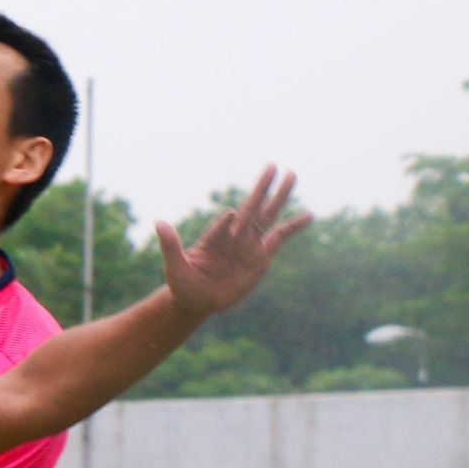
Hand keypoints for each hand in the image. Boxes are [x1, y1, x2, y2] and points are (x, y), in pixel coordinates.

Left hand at [154, 166, 310, 320]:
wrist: (198, 301)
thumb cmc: (183, 284)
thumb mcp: (175, 267)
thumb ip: (171, 246)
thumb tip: (159, 222)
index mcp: (214, 236)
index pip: (224, 225)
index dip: (227, 223)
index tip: (231, 219)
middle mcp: (234, 235)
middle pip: (251, 208)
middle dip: (261, 189)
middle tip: (272, 166)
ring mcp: (249, 244)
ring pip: (268, 215)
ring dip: (280, 196)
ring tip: (292, 174)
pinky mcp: (261, 257)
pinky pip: (280, 237)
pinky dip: (294, 227)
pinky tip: (309, 215)